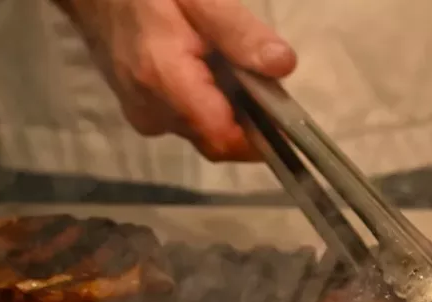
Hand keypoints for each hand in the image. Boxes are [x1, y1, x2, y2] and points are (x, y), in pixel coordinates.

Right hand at [55, 0, 296, 160]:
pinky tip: (210, 72)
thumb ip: (239, 32)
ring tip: (229, 67)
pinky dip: (210, 105)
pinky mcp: (144, 115)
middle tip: (259, 77)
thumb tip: (283, 66)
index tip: (288, 118)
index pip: (224, 140)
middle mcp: (152, 112)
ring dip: (230, 110)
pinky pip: (189, 122)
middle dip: (249, 118)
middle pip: (220, 140)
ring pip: (206, 132)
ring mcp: (145, 117)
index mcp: (164, 81)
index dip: (262, 137)